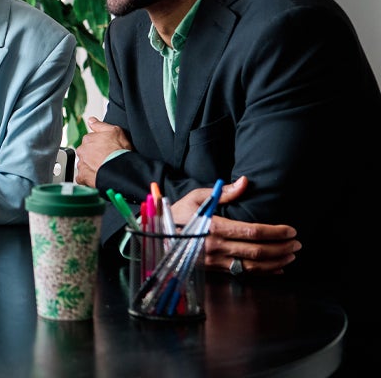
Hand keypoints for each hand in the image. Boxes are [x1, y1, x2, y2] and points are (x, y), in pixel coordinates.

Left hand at [74, 116, 131, 185]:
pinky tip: (97, 176)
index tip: (105, 149)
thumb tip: (91, 120)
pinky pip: (82, 177)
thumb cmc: (119, 151)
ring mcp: (82, 164)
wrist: (120, 170)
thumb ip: (100, 125)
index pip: (89, 140)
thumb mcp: (114, 131)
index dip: (98, 145)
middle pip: (85, 152)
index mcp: (88, 139)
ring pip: (84, 164)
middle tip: (104, 159)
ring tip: (103, 168)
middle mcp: (82, 151)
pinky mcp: (83, 176)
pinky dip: (87, 178)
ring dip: (91, 166)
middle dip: (93, 156)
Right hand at [171, 176, 299, 275]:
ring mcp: (214, 261)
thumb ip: (223, 192)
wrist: (159, 235)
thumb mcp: (196, 197)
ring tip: (291, 255)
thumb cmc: (178, 213)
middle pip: (257, 251)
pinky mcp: (214, 269)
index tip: (291, 230)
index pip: (252, 232)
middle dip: (282, 248)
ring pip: (252, 267)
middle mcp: (215, 246)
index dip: (275, 232)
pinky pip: (243, 274)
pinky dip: (263, 273)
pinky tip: (277, 269)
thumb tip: (245, 182)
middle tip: (297, 243)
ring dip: (276, 262)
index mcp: (213, 226)